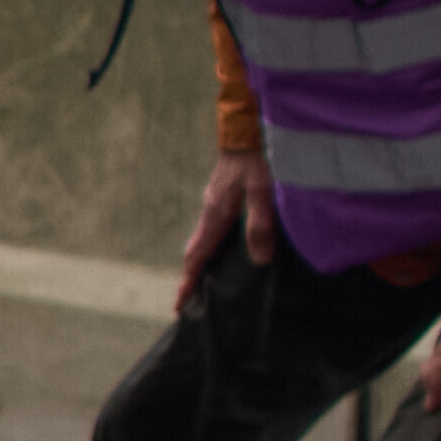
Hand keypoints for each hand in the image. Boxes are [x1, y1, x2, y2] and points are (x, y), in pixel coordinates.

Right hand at [175, 152, 282, 306]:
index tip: (178, 305)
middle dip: (189, 277)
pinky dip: (206, 248)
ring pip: (200, 242)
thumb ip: (259, 225)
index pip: (198, 257)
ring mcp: (212, 207)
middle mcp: (209, 215)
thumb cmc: (253, 164)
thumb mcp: (262, 194)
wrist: (242, 136)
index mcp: (216, 218)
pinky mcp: (219, 201)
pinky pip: (208, 232)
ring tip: (200, 281)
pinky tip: (218, 251)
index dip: (189, 282)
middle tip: (185, 300)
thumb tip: (259, 259)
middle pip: (194, 253)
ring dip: (198, 263)